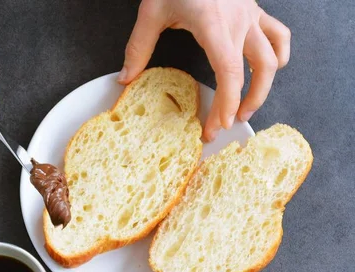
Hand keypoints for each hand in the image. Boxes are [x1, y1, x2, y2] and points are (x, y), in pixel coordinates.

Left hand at [120, 0, 290, 140]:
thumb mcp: (152, 10)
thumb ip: (139, 47)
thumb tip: (126, 78)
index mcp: (213, 24)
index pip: (229, 72)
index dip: (226, 103)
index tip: (217, 125)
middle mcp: (238, 21)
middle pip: (256, 71)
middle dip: (243, 104)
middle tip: (226, 126)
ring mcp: (250, 15)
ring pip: (273, 56)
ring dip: (264, 87)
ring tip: (247, 108)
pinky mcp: (254, 10)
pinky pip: (278, 35)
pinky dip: (279, 55)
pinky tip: (269, 70)